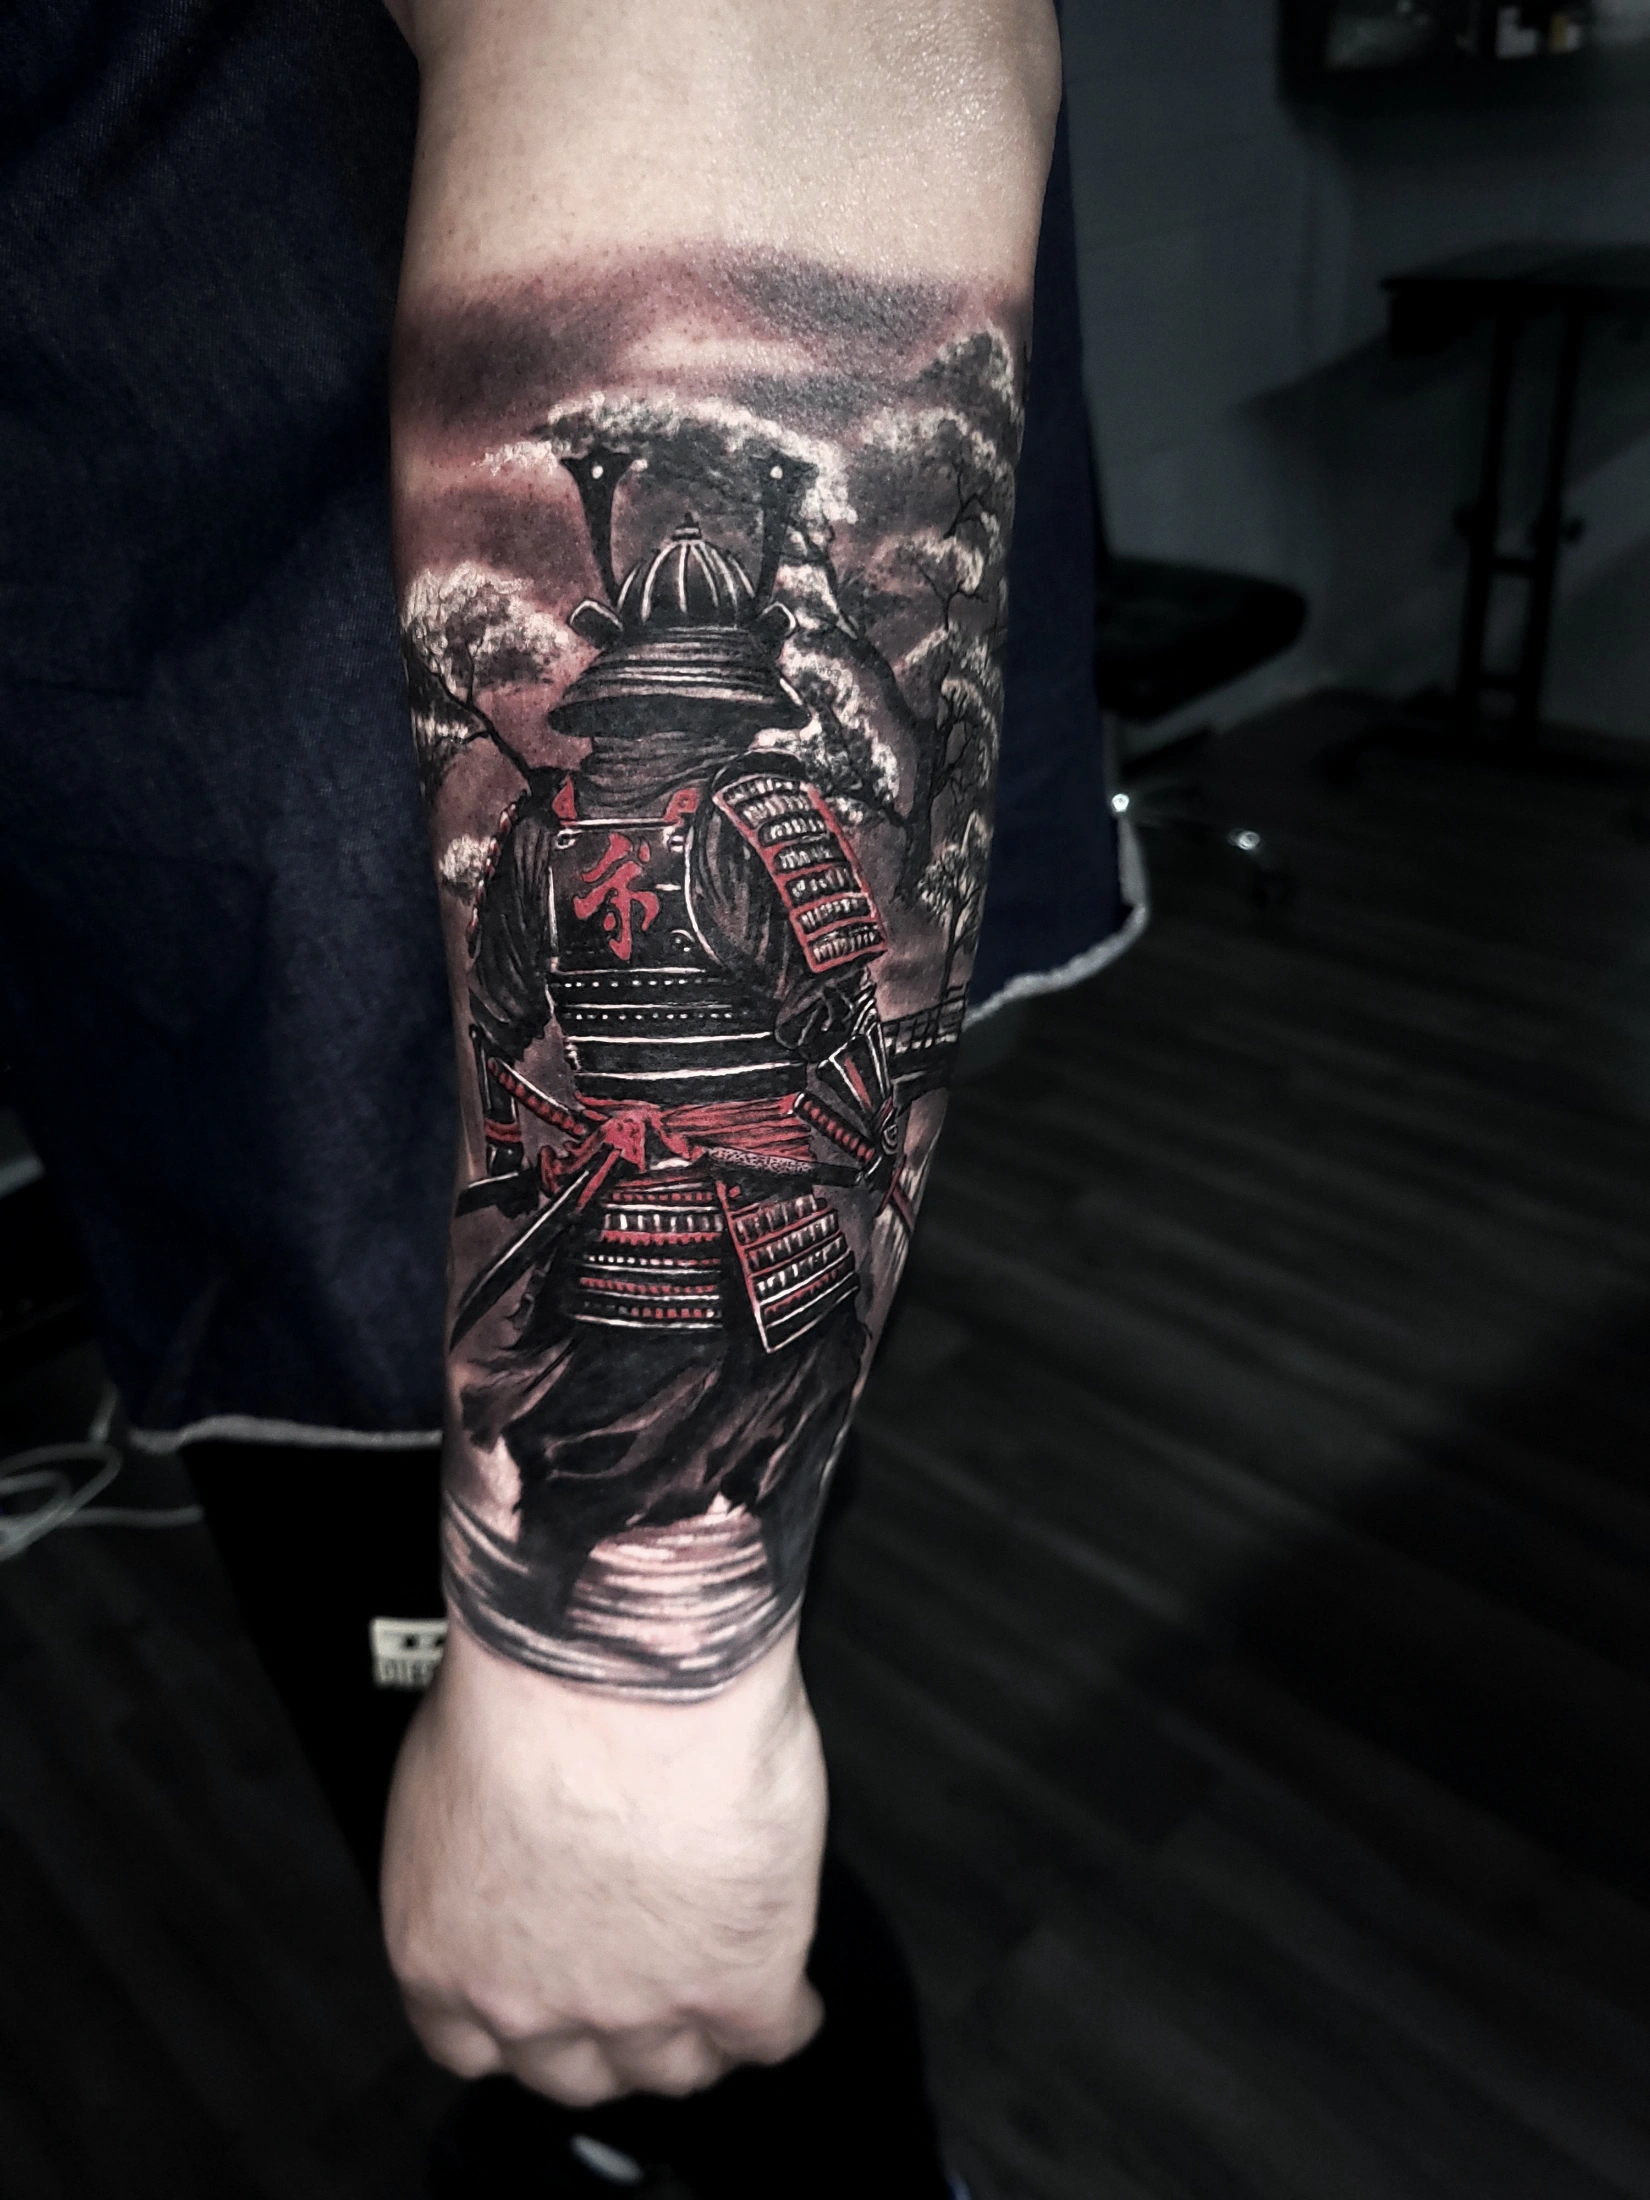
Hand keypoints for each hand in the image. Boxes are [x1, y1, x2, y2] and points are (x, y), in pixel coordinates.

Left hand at [380, 1617, 826, 2104]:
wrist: (615, 1663)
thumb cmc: (528, 1681)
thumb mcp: (448, 1767)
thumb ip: (476, 1842)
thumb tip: (510, 1835)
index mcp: (444, 1950)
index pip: (473, 2045)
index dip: (523, 2021)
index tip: (549, 1995)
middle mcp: (531, 1997)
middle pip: (576, 2074)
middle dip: (608, 2036)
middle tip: (638, 1979)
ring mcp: (639, 2003)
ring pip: (676, 2068)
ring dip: (698, 2036)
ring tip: (718, 1987)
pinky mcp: (738, 1980)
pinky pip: (775, 2034)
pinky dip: (788, 2013)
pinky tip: (789, 1984)